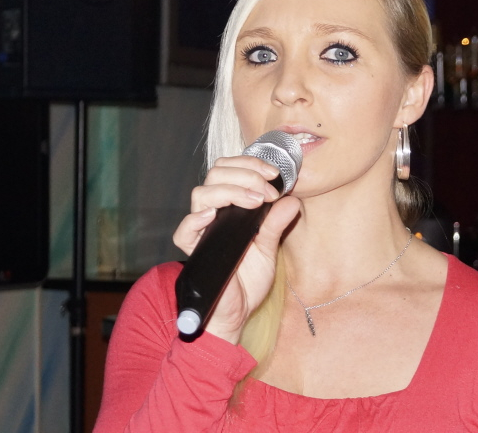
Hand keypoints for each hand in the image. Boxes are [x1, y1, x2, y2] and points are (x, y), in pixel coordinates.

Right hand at [172, 156, 300, 343]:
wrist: (238, 313)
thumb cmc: (249, 280)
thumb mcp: (269, 248)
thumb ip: (277, 224)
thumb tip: (292, 200)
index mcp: (230, 208)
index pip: (230, 170)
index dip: (251, 165)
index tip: (275, 175)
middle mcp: (214, 214)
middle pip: (215, 175)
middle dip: (245, 173)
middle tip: (267, 188)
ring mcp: (202, 231)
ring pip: (201, 195)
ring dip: (231, 190)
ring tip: (255, 200)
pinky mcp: (195, 251)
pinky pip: (184, 231)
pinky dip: (196, 219)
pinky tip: (213, 216)